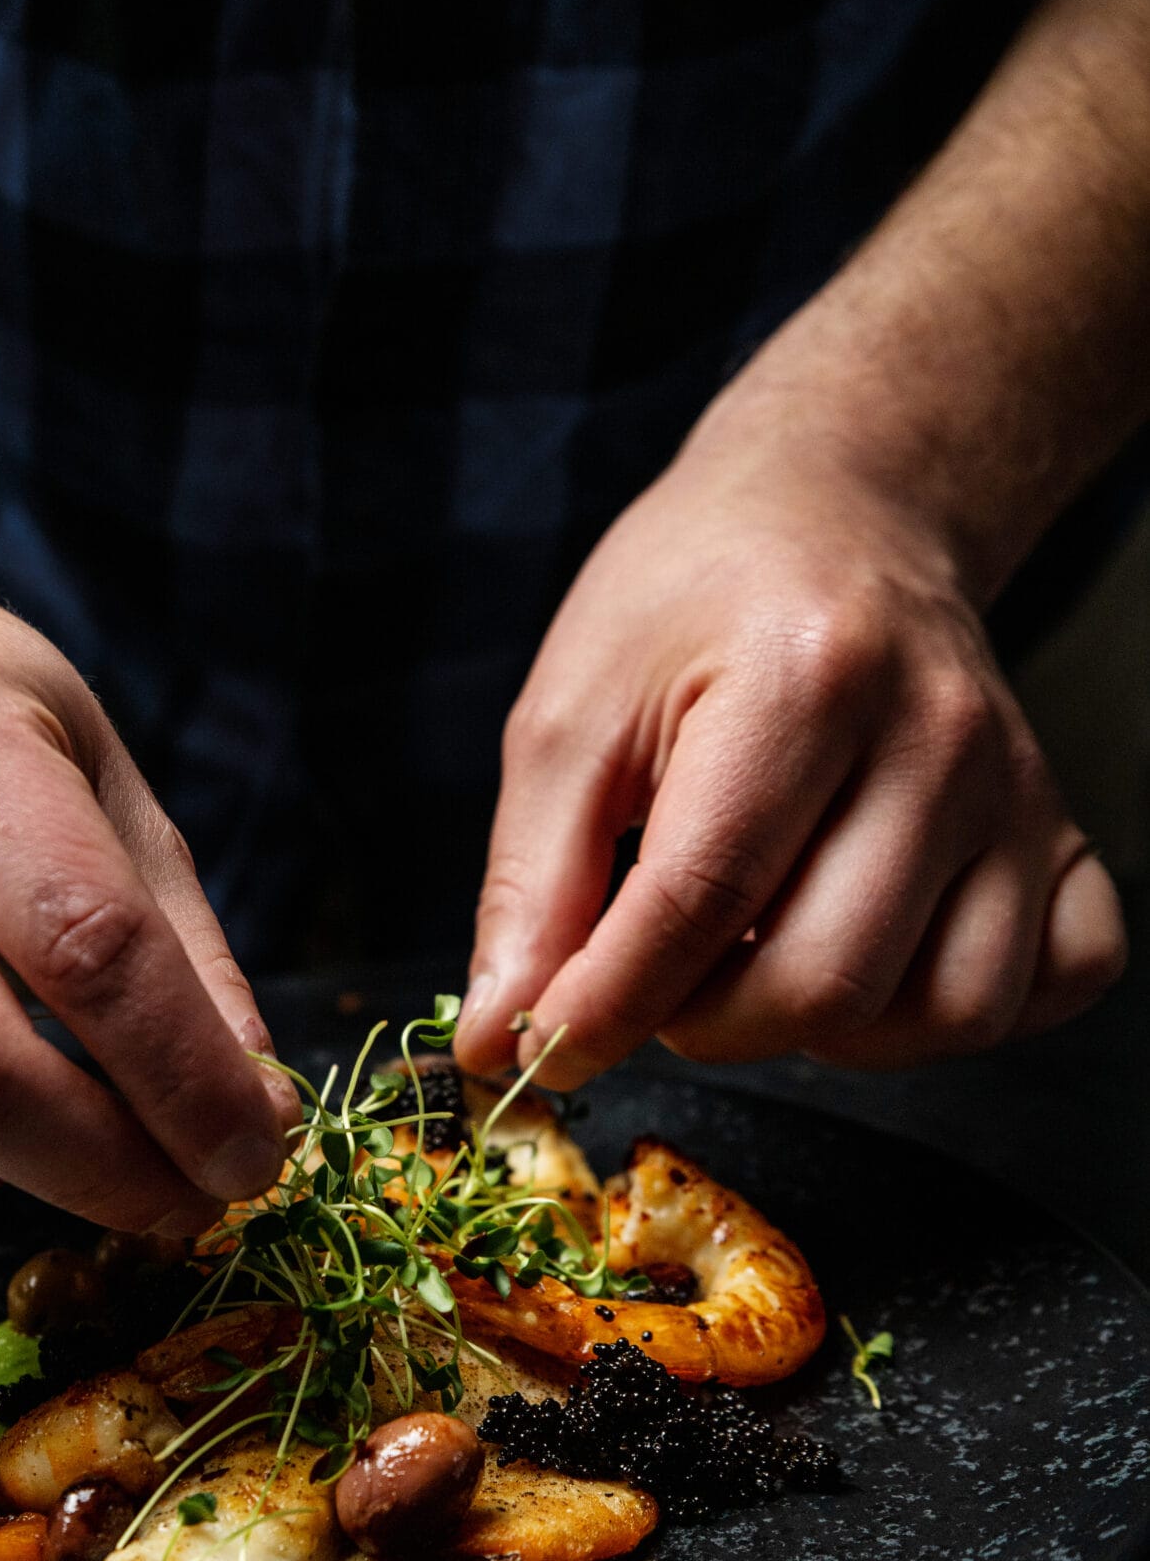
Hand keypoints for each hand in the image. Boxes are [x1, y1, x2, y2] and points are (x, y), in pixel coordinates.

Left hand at [454, 424, 1126, 1085]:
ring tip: (753, 957)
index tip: (542, 1050)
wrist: (835, 510)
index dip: (606, 1004)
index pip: (700, 900)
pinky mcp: (1059, 834)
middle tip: (656, 973)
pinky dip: (950, 1016)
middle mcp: (938, 737)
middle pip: (822, 983)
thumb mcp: (571, 714)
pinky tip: (870, 964)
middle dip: (704, 1023)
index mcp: (804, 678)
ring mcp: (1018, 793)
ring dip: (821, 1032)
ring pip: (938, 1013)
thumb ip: (531, 887)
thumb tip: (501, 1039)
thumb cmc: (692, 601)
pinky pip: (1039, 988)